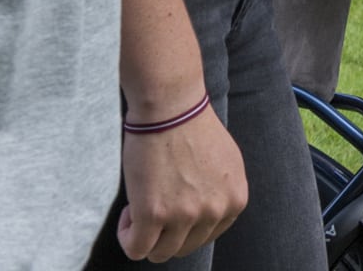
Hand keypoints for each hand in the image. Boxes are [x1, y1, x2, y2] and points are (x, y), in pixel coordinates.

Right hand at [114, 104, 245, 261]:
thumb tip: (204, 216)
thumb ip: (220, 194)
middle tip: (154, 203)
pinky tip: (129, 212)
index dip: (185, 223)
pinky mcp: (154, 214)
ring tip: (141, 205)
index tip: (172, 203)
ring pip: (161, 253)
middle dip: (165, 232)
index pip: (207, 236)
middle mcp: (215, 211)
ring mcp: (186, 215)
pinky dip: (127, 237)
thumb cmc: (193, 129)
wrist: (172, 108)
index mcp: (236, 200)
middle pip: (184, 247)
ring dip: (146, 235)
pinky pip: (136, 248)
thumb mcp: (225, 165)